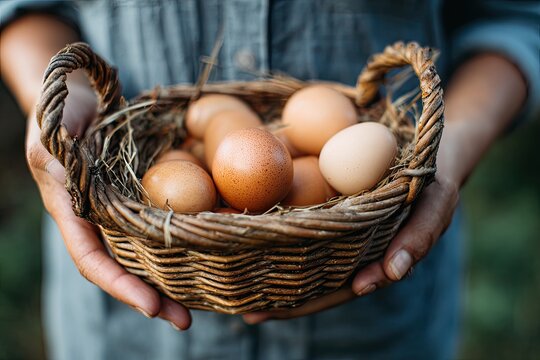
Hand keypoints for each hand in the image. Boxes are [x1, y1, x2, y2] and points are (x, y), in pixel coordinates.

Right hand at [27, 82, 191, 329]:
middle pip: (123, 267)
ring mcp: (120, 209)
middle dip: (153, 296)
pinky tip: (204, 255)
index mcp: (71, 210)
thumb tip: (74, 168)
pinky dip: (178, 245)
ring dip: (172, 279)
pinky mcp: (141, 194)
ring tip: (201, 301)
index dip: (119, 285)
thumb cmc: (61, 108)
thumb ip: (59, 152)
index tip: (152, 306)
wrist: (77, 93)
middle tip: (185, 320)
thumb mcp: (54, 129)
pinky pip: (160, 225)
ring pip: (145, 253)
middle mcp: (97, 217)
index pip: (92, 259)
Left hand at [243, 171, 458, 323]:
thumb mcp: (437, 203)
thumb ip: (421, 236)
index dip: (306, 304)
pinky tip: (253, 242)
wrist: (432, 153)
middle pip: (317, 285)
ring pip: (309, 263)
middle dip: (283, 300)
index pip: (339, 291)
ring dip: (277, 275)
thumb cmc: (436, 178)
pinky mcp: (336, 213)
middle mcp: (360, 254)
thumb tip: (394, 274)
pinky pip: (308, 232)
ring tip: (238, 284)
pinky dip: (282, 240)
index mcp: (380, 261)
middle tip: (245, 311)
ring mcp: (347, 236)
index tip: (269, 312)